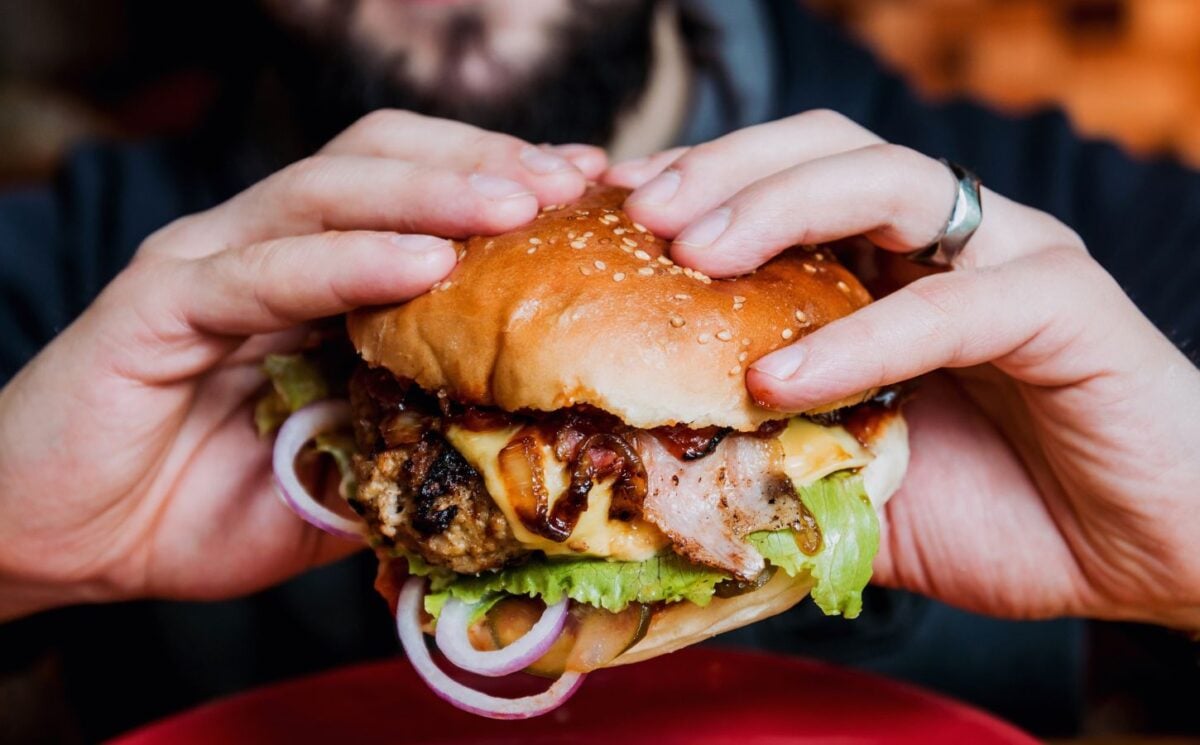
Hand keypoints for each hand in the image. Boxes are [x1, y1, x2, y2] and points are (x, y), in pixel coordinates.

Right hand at [0, 111, 604, 619]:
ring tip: (520, 205)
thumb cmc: (202, 506)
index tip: (592, 197)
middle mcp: (265, 246)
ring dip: (433, 191)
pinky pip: (265, 268)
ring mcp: (210, 262)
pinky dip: (348, 260)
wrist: (70, 542)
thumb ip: (411, 440)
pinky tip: (424, 264)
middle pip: (383, 157)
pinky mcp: (160, 301)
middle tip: (573, 184)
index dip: (502, 185)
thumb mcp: (343, 475)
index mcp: (314, 276)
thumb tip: (521, 438)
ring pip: (330, 189)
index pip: (417, 195)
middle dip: (485, 163)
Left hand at [607, 110, 1199, 628]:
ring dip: (779, 207)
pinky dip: (860, 337)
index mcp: (893, 264)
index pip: (783, 186)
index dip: (697, 186)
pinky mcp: (1064, 304)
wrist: (1141, 555)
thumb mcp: (856, 484)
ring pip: (888, 182)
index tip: (613, 211)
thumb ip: (777, 462)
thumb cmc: (1002, 511)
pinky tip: (782, 376)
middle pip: (825, 148)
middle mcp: (949, 241)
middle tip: (643, 214)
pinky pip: (951, 304)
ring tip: (695, 256)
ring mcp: (1010, 258)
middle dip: (724, 170)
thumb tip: (662, 476)